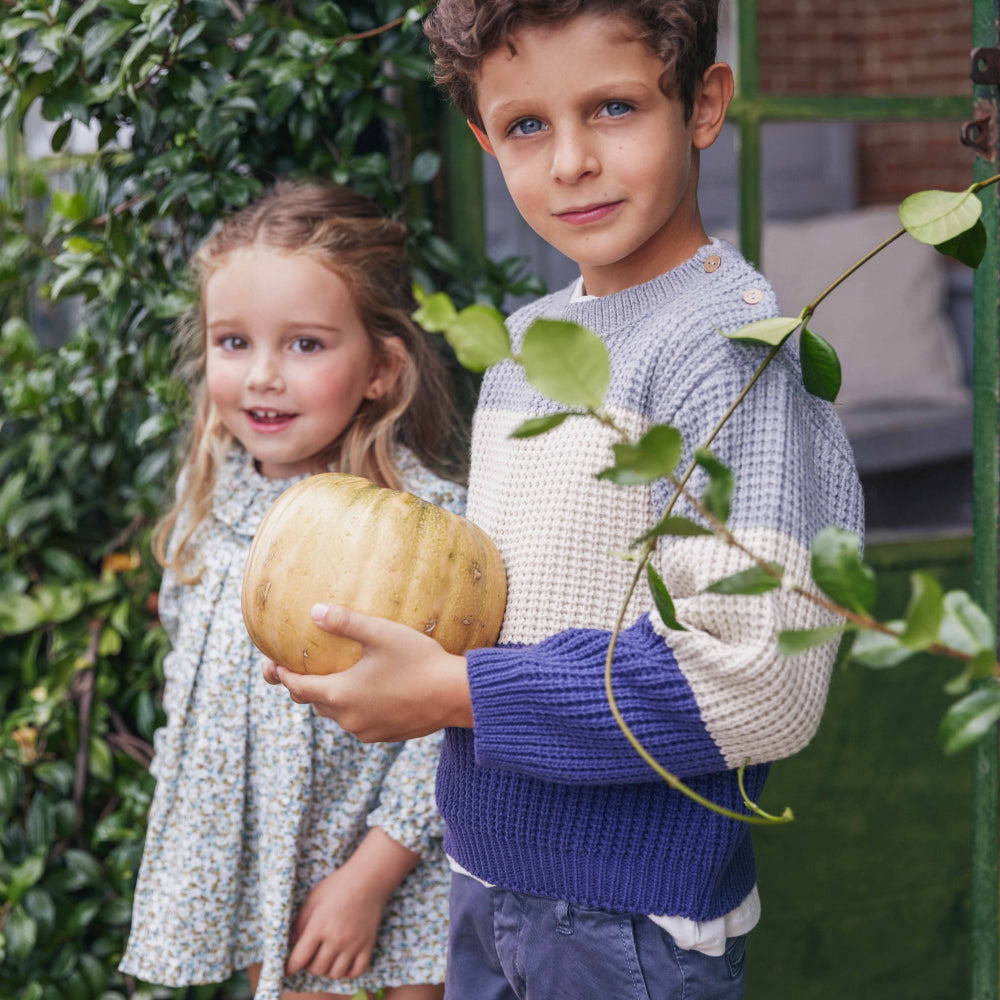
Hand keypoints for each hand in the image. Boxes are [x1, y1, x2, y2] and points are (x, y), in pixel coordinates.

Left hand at [264, 603, 473, 741]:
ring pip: (337, 714)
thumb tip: (314, 610)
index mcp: (340, 694)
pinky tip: (367, 692)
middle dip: (304, 687)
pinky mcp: (385, 736)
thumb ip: (345, 622)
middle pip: (315, 703)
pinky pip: (359, 722)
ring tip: (333, 679)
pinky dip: (355, 708)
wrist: (455, 695)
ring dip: (331, 699)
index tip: (271, 665)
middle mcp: (348, 718)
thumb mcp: (381, 633)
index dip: (282, 675)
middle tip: (296, 670)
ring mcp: (366, 731)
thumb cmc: (418, 659)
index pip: (297, 687)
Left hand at [286, 828, 418, 979]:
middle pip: (317, 968)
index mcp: (319, 926)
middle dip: (309, 966)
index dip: (290, 967)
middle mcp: (336, 939)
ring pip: (335, 973)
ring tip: (326, 958)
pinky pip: (357, 970)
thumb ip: (300, 922)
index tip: (287, 969)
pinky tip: (343, 961)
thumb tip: (291, 942)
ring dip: (327, 970)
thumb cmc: (338, 885)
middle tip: (310, 956)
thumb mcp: (313, 899)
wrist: (368, 878)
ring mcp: (354, 943)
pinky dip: (348, 971)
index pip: (299, 958)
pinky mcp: (368, 944)